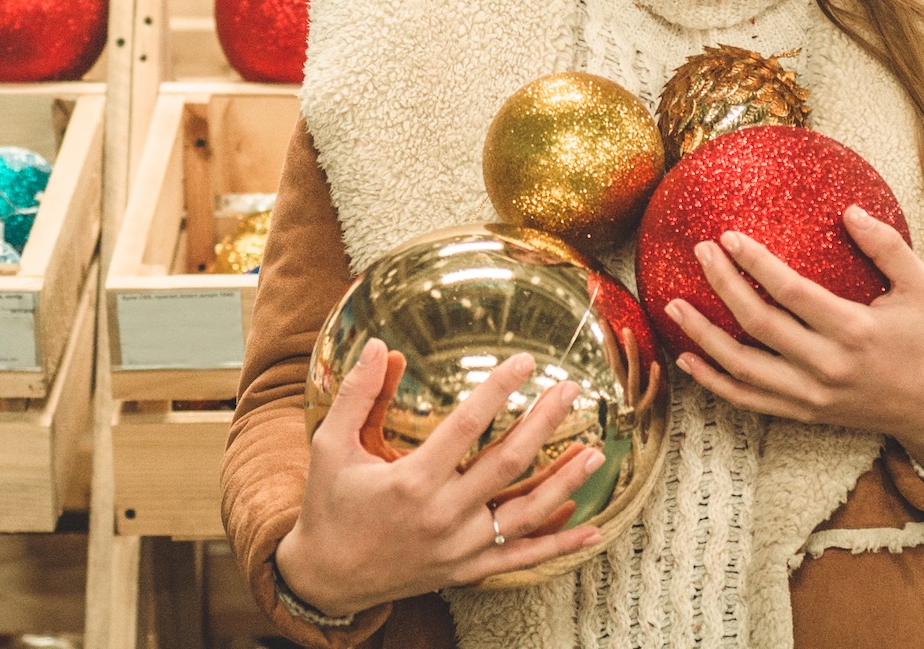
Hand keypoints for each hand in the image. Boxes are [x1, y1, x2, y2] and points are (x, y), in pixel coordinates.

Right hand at [275, 340, 606, 616]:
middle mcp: (442, 515)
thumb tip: (379, 345)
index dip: (500, 388)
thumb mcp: (330, 445)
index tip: (525, 361)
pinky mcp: (467, 569)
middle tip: (571, 390)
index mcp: (411, 481)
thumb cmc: (329, 506)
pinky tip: (593, 529)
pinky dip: (560, 545)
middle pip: (508, 463)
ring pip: (526, 512)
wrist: (327, 578)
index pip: (468, 425)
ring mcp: (459, 547)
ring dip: (565, 481)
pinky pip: (523, 557)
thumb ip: (358, 395)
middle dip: (544, 422)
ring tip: (596, 451)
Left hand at [664, 205, 923, 475]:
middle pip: (759, 325)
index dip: (756, 264)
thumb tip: (849, 211)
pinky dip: (713, 381)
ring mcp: (810, 395)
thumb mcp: (921, 287)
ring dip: (702, 336)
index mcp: (855, 330)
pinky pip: (747, 399)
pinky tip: (687, 359)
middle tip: (700, 252)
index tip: (729, 237)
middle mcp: (827, 366)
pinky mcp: (801, 412)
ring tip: (672, 305)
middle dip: (723, 286)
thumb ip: (888, 247)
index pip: (792, 293)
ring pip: (742, 368)